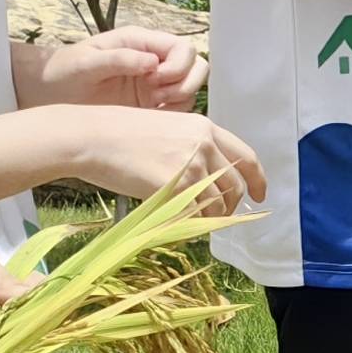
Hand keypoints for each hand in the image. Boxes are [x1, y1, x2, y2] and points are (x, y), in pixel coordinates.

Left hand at [21, 27, 205, 113]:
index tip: (156, 80)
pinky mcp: (150, 105)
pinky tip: (151, 119)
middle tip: (159, 97)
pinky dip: (174, 116)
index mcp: (141, 42)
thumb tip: (151, 63)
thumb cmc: (63, 72)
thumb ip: (119, 59)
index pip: (183, 47)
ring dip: (181, 100)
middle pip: (196, 66)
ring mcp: (154, 84)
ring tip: (154, 107)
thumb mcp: (86, 62)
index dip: (179, 65)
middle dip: (185, 83)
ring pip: (191, 88)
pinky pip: (179, 109)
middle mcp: (153, 60)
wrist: (47, 95)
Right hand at [48, 106, 267, 213]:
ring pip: (216, 204)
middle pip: (234, 186)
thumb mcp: (166, 129)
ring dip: (208, 219)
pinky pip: (195, 215)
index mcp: (204, 127)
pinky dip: (190, 225)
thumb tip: (207, 181)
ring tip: (192, 220)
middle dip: (231, 207)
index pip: (246, 157)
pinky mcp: (176, 186)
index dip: (258, 179)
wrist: (92, 136)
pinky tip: (176, 223)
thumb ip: (192, 150)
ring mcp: (192, 165)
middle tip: (219, 217)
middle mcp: (204, 144)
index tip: (260, 195)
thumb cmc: (119, 134)